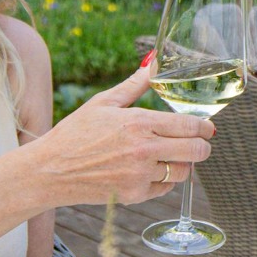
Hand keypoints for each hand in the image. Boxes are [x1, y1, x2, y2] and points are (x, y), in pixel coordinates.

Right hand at [29, 61, 212, 205]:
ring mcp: (140, 175)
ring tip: (170, 155)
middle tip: (198, 142)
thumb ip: (135, 84)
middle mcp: (143, 150)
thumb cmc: (74, 133)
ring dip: (183, 163)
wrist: (49, 171)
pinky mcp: (135, 195)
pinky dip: (165, 180)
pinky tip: (151, 170)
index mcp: (138, 123)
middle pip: (197, 151)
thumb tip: (154, 61)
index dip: (204, 127)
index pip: (190, 126)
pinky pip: (166, 188)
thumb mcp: (104, 103)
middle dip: (202, 145)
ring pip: (184, 172)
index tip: (206, 127)